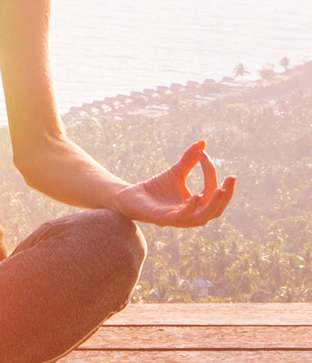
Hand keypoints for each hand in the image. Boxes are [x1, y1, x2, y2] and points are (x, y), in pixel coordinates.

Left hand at [111, 140, 234, 227]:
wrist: (129, 196)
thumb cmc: (155, 188)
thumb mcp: (176, 172)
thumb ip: (189, 160)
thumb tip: (203, 143)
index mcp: (196, 206)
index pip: (212, 191)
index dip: (211, 173)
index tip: (204, 154)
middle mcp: (190, 215)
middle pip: (216, 210)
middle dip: (226, 195)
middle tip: (231, 178)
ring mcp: (177, 219)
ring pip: (202, 218)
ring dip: (213, 204)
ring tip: (221, 190)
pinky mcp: (162, 219)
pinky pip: (181, 217)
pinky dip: (190, 208)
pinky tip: (197, 196)